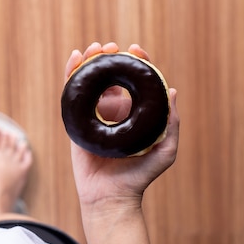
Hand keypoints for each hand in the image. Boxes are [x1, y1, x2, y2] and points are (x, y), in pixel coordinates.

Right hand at [65, 42, 179, 210]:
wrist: (111, 196)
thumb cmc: (139, 176)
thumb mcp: (165, 149)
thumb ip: (170, 122)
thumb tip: (172, 90)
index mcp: (131, 113)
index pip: (132, 81)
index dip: (134, 62)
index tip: (135, 49)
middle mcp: (111, 110)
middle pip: (108, 75)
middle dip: (108, 57)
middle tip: (110, 46)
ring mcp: (92, 114)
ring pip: (89, 80)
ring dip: (90, 61)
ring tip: (93, 48)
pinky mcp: (75, 120)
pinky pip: (71, 93)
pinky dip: (71, 73)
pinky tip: (75, 58)